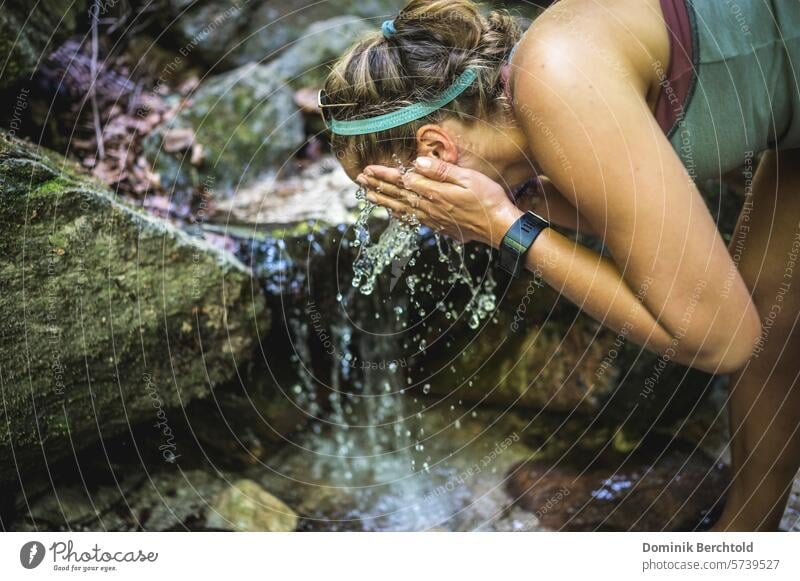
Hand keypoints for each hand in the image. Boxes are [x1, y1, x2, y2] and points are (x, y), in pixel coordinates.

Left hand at [357, 156, 522, 247]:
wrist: (500, 228)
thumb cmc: (488, 200)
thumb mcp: (468, 179)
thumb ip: (441, 172)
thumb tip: (416, 164)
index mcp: (435, 193)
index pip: (403, 181)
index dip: (384, 175)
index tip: (368, 169)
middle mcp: (430, 207)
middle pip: (398, 195)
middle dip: (377, 186)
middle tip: (359, 180)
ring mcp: (433, 219)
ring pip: (401, 209)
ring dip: (383, 201)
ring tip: (367, 195)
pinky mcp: (439, 226)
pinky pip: (412, 219)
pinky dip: (399, 214)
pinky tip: (393, 212)